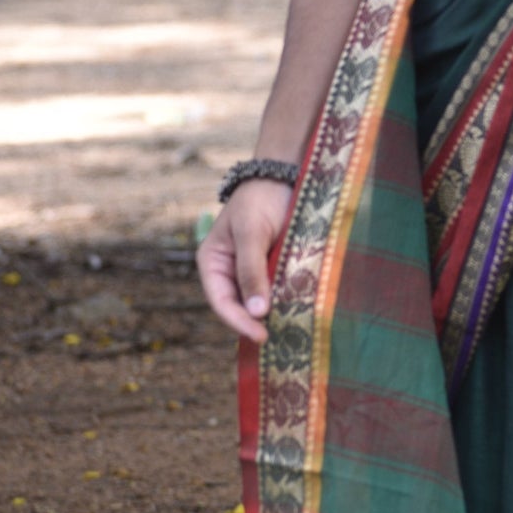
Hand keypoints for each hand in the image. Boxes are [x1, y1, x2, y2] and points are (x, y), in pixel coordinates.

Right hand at [196, 178, 294, 344]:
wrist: (284, 174)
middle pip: (240, 305)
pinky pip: (278, 288)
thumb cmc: (260, 199)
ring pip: (260, 300)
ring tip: (291, 327)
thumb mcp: (251, 233)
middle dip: (257, 321)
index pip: (221, 301)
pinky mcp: (275, 266)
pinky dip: (286, 298)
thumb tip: (255, 312)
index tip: (260, 335)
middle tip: (279, 338)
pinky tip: (300, 308)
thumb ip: (251, 270)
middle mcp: (230, 270)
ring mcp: (253, 270)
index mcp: (213, 263)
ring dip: (274, 312)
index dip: (238, 322)